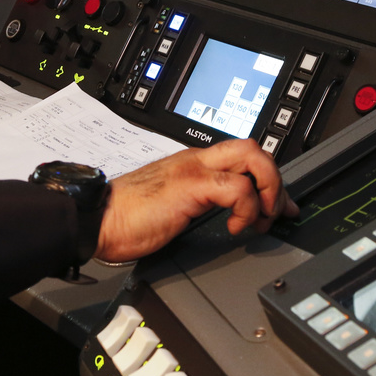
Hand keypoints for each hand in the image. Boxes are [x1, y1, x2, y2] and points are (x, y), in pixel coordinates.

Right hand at [96, 139, 299, 262]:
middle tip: (277, 212)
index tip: (279, 206)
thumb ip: (198, 202)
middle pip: (253, 148)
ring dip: (269, 192)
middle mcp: (197, 160)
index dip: (269, 180)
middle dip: (276, 180)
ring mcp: (194, 170)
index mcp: (193, 164)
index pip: (242, 157)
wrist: (96, 219)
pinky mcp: (191, 185)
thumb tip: (223, 215)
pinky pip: (238, 188)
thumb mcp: (173, 206)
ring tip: (261, 219)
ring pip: (253, 158)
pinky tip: (235, 227)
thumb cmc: (126, 217)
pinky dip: (247, 209)